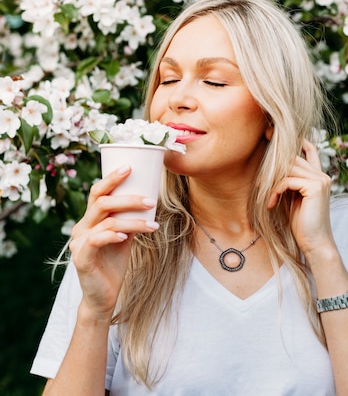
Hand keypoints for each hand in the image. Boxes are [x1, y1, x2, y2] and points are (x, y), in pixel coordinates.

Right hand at [69, 166, 158, 321]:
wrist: (104, 297)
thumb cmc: (114, 263)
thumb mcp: (124, 236)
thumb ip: (128, 218)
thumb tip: (147, 197)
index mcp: (90, 219)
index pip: (97, 192)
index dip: (112, 178)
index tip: (130, 167)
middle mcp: (81, 227)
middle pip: (101, 202)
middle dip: (128, 198)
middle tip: (151, 200)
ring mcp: (78, 242)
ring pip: (106, 220)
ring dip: (132, 220)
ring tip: (152, 224)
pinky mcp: (81, 258)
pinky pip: (97, 240)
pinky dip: (113, 235)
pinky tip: (126, 236)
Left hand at [267, 139, 335, 261]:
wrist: (315, 244)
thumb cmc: (302, 223)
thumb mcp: (293, 197)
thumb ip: (289, 180)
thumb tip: (273, 164)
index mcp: (318, 175)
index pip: (309, 148)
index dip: (295, 139)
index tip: (272, 133)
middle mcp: (322, 174)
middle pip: (292, 157)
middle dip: (273, 165)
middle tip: (258, 178)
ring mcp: (320, 180)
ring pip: (288, 168)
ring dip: (271, 182)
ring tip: (264, 195)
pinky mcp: (315, 187)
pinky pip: (287, 180)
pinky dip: (275, 191)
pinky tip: (271, 204)